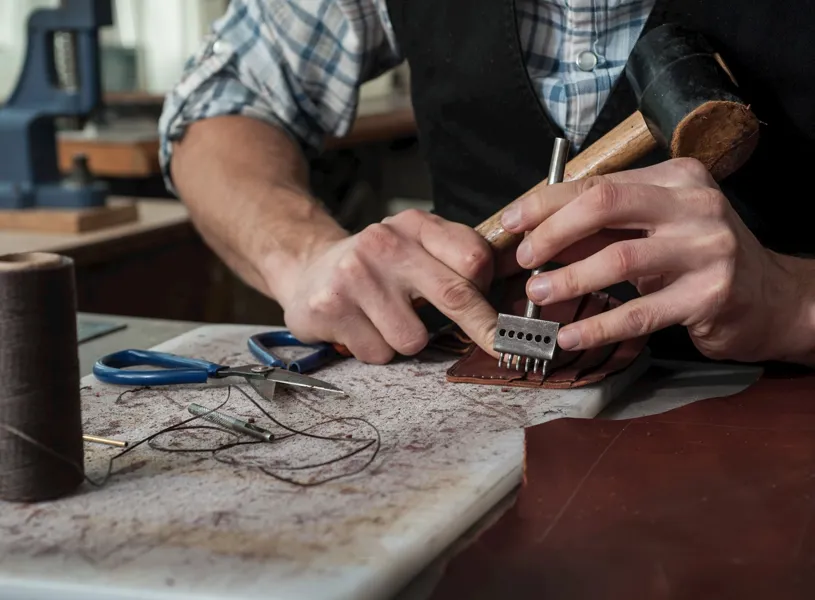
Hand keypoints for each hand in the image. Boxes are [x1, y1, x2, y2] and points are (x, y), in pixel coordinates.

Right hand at [275, 209, 498, 362]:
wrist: (308, 269)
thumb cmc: (376, 266)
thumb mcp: (415, 246)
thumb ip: (457, 261)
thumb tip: (508, 296)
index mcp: (414, 225)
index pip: (473, 258)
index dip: (489, 292)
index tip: (498, 314)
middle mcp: (384, 243)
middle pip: (455, 296)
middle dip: (482, 329)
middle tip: (498, 346)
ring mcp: (355, 275)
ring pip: (413, 339)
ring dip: (406, 340)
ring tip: (386, 320)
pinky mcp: (331, 308)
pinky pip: (379, 353)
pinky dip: (375, 349)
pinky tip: (361, 327)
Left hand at [500, 158, 805, 363]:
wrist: (770, 299)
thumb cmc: (698, 260)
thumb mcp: (654, 230)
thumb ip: (603, 228)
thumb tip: (536, 235)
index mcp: (675, 178)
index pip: (598, 184)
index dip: (547, 202)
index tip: (512, 222)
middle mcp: (694, 205)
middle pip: (604, 207)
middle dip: (552, 232)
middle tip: (524, 259)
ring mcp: (706, 248)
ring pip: (619, 259)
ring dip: (569, 279)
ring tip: (537, 294)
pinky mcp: (711, 295)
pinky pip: (640, 312)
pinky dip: (598, 326)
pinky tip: (570, 335)